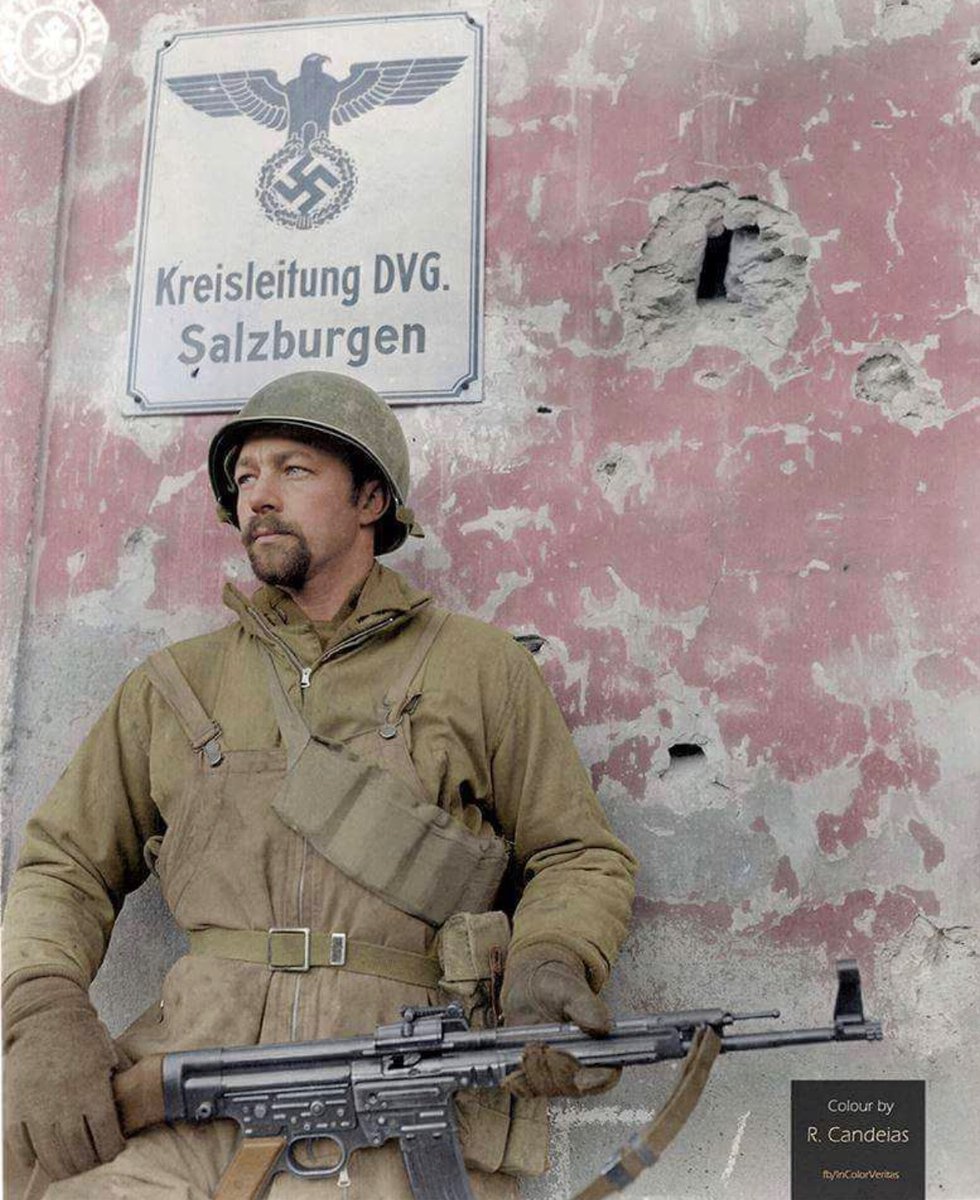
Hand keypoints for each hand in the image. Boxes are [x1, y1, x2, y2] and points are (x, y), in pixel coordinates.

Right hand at [3, 976, 125, 1178]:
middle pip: (78, 1151)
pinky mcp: (15, 1107)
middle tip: (92, 1162)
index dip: (111, 1148)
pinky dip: (31, 1156)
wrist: (46, 1016)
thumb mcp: (110, 1053)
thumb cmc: (82, 1033)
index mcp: (92, 1089)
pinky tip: (41, 1157)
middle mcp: (64, 1103)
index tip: (114, 1150)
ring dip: (62, 1166)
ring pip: (50, 1154)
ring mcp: (37, 1107)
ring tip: (70, 1166)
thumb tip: (137, 1096)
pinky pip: (20, 1144)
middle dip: (88, 1162)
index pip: (105, 1134)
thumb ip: (121, 1078)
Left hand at [500, 945, 620, 1097]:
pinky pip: (529, 1090)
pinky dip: (520, 1084)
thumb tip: (603, 1027)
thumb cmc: (556, 986)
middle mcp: (582, 1064)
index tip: (581, 1077)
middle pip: (575, 1086)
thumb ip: (587, 1007)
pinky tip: (513, 1073)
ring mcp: (558, 1072)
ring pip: (551, 1090)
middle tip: (542, 1048)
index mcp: (600, 1046)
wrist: (530, 986)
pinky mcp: (536, 1074)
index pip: (607, 1074)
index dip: (597, 1081)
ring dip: (536, 1073)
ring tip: (528, 1047)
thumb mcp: (571, 989)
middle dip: (557, 1072)